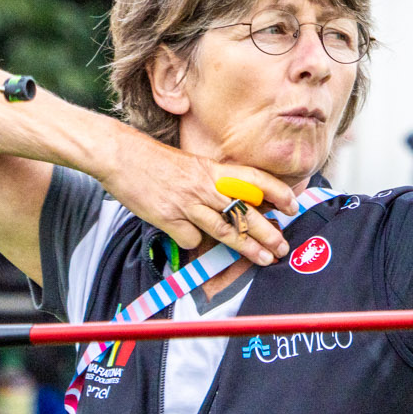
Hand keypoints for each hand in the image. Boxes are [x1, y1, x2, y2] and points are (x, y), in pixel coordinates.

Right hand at [104, 141, 295, 265]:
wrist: (119, 155)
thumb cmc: (156, 160)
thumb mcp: (193, 164)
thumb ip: (214, 181)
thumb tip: (236, 202)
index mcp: (212, 169)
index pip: (253, 179)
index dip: (276, 192)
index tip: (292, 205)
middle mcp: (203, 186)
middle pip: (243, 211)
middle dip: (267, 232)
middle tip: (283, 246)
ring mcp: (186, 203)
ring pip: (224, 230)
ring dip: (246, 248)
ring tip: (264, 259)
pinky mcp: (167, 218)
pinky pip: (190, 238)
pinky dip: (194, 243)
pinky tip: (195, 243)